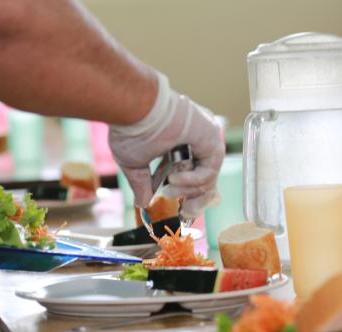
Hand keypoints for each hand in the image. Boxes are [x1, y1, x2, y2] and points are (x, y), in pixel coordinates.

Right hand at [108, 72, 224, 217]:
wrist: (135, 109)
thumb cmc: (130, 130)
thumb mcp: (134, 164)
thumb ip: (141, 184)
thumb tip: (142, 203)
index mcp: (177, 143)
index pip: (191, 172)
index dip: (188, 193)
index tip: (182, 210)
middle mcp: (194, 140)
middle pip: (206, 178)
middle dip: (197, 199)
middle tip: (186, 213)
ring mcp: (204, 138)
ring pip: (208, 177)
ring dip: (188, 190)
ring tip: (169, 190)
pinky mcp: (211, 138)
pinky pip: (209, 170)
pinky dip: (193, 180)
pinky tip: (174, 179)